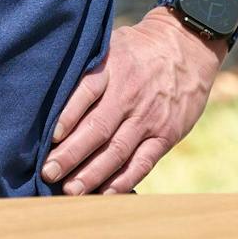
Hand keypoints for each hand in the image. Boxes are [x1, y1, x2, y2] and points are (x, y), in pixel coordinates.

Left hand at [41, 11, 219, 195]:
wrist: (189, 46)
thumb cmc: (139, 49)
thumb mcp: (114, 44)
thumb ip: (89, 68)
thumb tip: (51, 93)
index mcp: (114, 66)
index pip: (88, 90)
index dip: (68, 114)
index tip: (50, 137)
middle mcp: (131, 93)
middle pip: (98, 127)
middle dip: (71, 154)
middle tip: (48, 172)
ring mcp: (150, 117)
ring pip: (118, 150)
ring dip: (92, 174)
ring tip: (70, 191)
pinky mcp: (166, 134)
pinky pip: (142, 162)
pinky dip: (123, 180)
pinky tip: (104, 194)